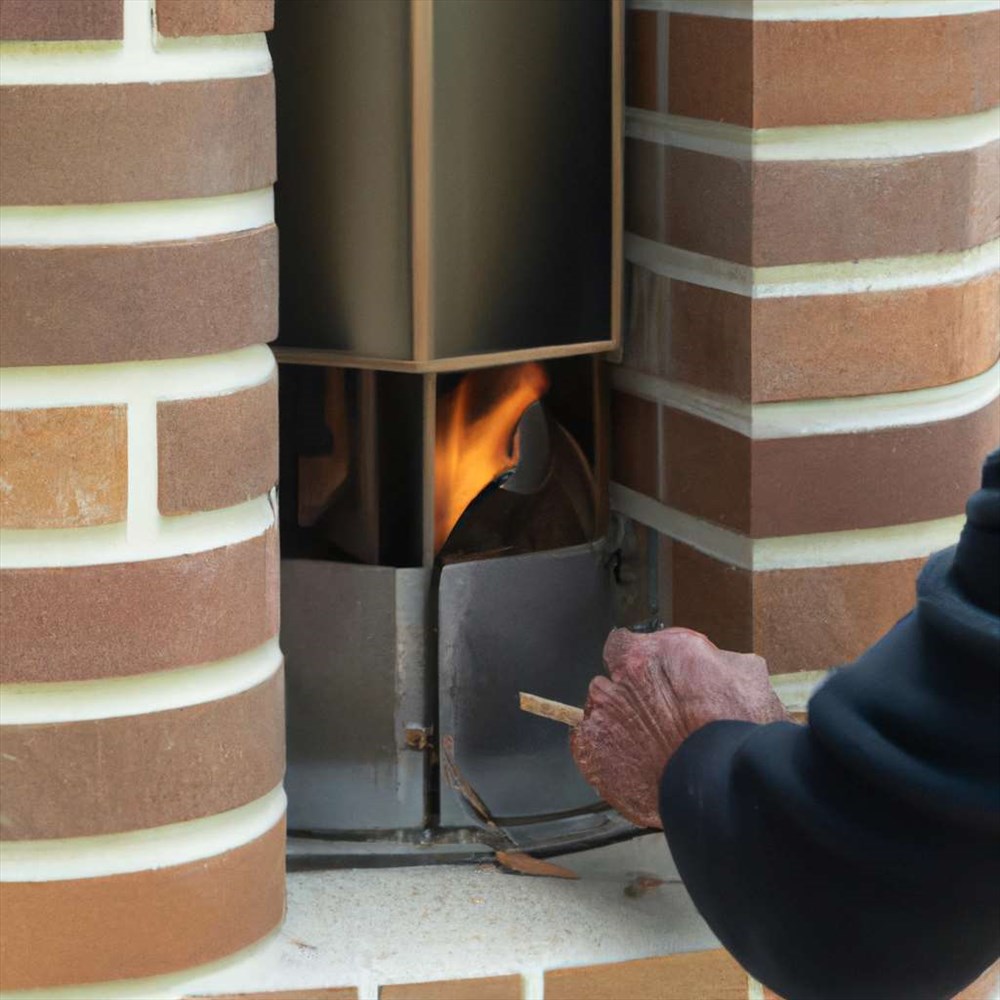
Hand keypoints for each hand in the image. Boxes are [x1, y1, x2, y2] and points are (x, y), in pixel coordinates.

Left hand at [571, 627, 788, 828]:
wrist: (724, 783)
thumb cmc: (738, 727)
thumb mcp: (742, 671)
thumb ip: (710, 659)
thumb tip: (707, 664)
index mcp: (649, 653)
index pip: (625, 644)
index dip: (639, 661)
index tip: (652, 675)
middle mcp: (619, 679)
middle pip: (612, 680)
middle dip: (630, 693)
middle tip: (657, 715)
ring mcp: (604, 716)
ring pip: (600, 711)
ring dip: (618, 722)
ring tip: (647, 745)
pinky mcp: (594, 752)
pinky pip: (590, 744)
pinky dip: (606, 752)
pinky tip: (634, 764)